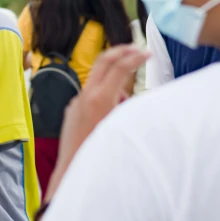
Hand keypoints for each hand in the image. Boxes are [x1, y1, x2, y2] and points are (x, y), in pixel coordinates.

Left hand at [44, 45, 149, 201]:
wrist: (73, 171)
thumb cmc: (100, 155)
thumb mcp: (121, 127)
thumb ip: (127, 107)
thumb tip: (129, 96)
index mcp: (99, 99)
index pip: (119, 67)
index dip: (136, 57)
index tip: (147, 53)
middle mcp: (85, 96)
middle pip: (104, 60)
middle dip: (121, 51)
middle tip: (137, 49)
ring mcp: (76, 101)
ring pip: (97, 79)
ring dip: (113, 78)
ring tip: (127, 99)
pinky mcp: (72, 110)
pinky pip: (90, 96)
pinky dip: (103, 95)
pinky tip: (111, 114)